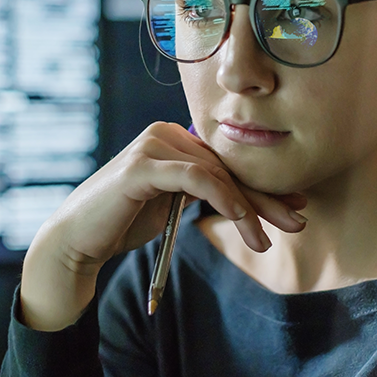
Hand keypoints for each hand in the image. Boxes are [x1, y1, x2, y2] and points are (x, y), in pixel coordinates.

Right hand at [18, 122, 306, 330]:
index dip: (263, 186)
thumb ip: (202, 192)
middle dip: (265, 198)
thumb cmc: (123, 225)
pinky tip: (243, 223)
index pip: (227, 163)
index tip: (296, 207)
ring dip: (248, 209)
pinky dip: (224, 200)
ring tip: (265, 242)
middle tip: (299, 221)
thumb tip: (250, 199)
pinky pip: (197, 179)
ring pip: (217, 174)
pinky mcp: (143, 165)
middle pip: (227, 167)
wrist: (77, 242)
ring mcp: (152, 145)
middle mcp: (164, 133)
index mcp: (173, 139)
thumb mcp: (173, 205)